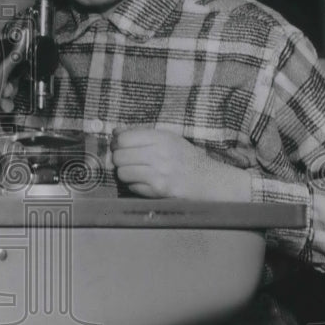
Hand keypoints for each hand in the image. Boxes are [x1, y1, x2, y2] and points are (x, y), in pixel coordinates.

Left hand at [111, 128, 252, 200]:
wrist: (209, 181)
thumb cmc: (186, 158)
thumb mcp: (168, 139)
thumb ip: (142, 134)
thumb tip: (115, 133)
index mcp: (161, 138)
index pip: (124, 138)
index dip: (116, 143)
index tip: (118, 146)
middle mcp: (160, 155)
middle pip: (119, 156)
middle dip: (118, 159)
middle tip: (125, 160)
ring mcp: (159, 174)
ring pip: (122, 173)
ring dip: (124, 173)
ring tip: (134, 171)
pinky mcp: (159, 191)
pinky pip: (132, 187)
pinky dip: (133, 185)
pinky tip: (144, 181)